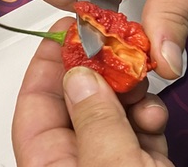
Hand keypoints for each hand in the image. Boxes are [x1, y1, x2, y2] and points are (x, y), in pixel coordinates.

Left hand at [12, 17, 172, 165]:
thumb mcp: (112, 164)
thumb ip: (95, 119)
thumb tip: (81, 77)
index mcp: (52, 163)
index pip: (34, 104)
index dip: (45, 63)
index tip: (62, 33)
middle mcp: (78, 158)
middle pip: (76, 101)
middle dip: (97, 72)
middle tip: (111, 49)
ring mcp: (109, 159)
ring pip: (109, 109)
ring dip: (128, 92)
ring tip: (138, 82)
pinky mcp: (138, 161)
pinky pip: (136, 126)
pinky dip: (147, 114)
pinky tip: (153, 115)